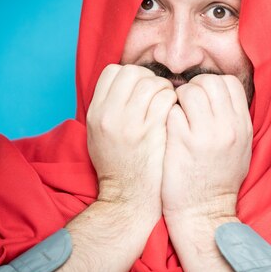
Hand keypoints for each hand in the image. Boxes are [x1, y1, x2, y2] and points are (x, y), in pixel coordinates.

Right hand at [86, 64, 175, 218]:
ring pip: (151, 83)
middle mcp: (109, 115)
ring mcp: (130, 123)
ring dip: (165, 89)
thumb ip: (109, 108)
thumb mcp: (100, 135)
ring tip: (168, 103)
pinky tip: (175, 112)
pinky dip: (174, 100)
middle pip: (133, 72)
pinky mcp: (151, 132)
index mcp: (95, 113)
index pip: (112, 71)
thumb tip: (127, 84)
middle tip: (159, 93)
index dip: (131, 75)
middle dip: (150, 78)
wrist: (128, 199)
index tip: (142, 88)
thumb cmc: (119, 167)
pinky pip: (166, 99)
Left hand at [161, 74, 252, 221]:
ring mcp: (205, 134)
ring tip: (175, 114)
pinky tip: (167, 127)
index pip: (230, 83)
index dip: (213, 84)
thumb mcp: (240, 148)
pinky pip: (171, 110)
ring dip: (177, 98)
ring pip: (189, 91)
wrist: (204, 213)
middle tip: (185, 103)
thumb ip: (233, 121)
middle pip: (210, 81)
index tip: (202, 97)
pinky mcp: (181, 142)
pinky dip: (167, 114)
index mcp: (243, 126)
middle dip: (193, 87)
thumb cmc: (219, 181)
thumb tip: (220, 97)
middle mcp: (228, 127)